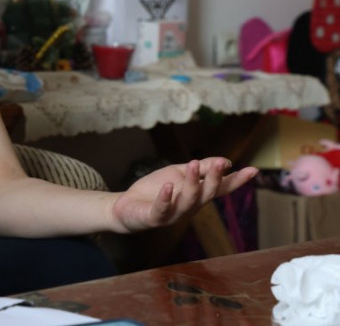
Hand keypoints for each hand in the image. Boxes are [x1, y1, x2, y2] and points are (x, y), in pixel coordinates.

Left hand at [110, 157, 257, 232]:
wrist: (127, 207)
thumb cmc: (155, 190)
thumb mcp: (177, 174)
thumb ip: (199, 169)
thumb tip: (226, 162)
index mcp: (197, 195)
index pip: (220, 188)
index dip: (236, 181)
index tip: (253, 170)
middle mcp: (190, 207)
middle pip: (207, 194)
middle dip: (213, 179)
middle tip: (219, 163)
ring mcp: (173, 214)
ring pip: (188, 201)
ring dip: (192, 183)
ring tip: (192, 164)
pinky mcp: (155, 218)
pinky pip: (162, 209)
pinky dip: (166, 199)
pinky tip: (168, 187)